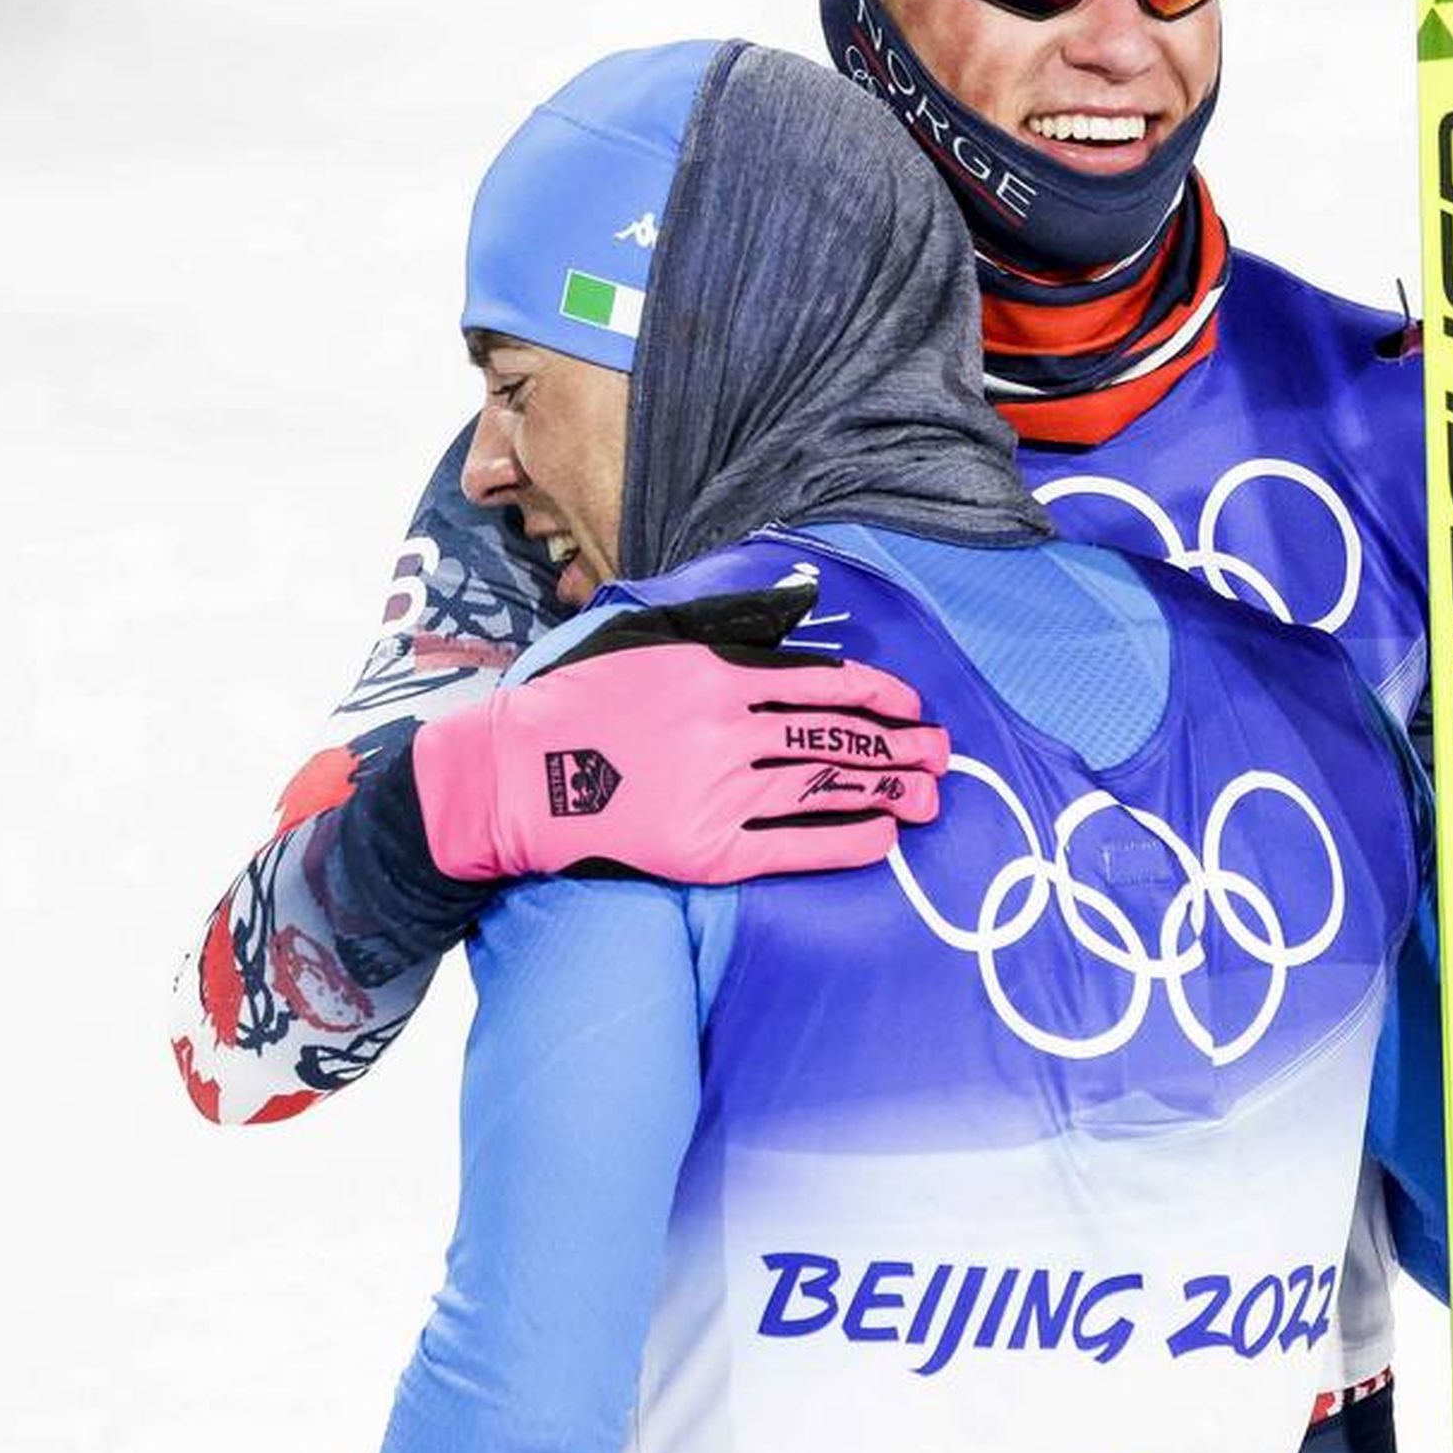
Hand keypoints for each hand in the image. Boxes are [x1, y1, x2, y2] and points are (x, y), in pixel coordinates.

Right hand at [412, 581, 946, 884]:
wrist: (511, 777)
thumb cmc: (577, 701)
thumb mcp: (648, 635)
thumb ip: (727, 622)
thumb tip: (800, 600)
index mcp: (716, 675)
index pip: (821, 683)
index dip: (878, 697)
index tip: (911, 708)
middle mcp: (727, 731)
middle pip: (835, 739)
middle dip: (900, 747)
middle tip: (941, 756)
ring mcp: (719, 793)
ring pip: (825, 789)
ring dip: (887, 792)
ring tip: (928, 799)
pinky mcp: (706, 852)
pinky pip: (795, 847)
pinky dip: (846, 841)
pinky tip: (882, 838)